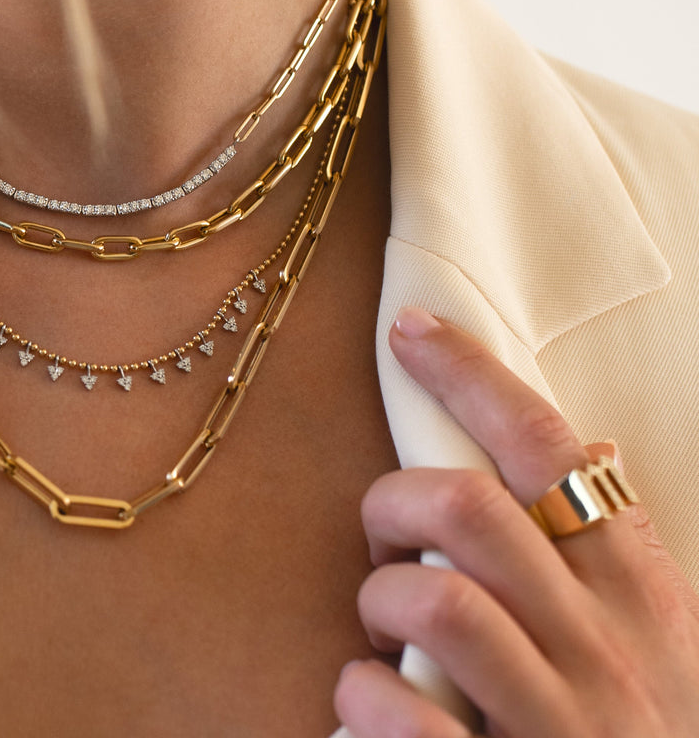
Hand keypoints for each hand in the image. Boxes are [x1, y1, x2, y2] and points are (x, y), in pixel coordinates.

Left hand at [334, 307, 698, 737]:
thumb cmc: (647, 735)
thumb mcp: (662, 641)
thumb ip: (618, 552)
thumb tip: (591, 446)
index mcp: (639, 595)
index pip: (551, 448)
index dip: (472, 375)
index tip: (411, 329)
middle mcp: (606, 649)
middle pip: (471, 507)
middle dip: (396, 499)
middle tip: (384, 530)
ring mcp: (560, 724)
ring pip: (435, 600)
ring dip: (380, 596)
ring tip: (384, 621)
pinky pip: (400, 713)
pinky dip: (363, 694)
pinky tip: (372, 698)